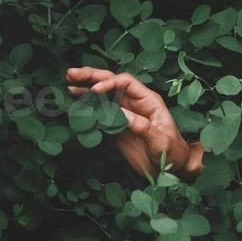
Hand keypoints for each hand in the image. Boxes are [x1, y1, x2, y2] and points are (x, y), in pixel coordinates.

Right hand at [65, 66, 203, 180]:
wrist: (172, 167)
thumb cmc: (172, 151)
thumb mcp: (160, 140)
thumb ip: (142, 126)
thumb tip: (122, 114)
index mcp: (148, 100)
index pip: (126, 82)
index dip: (109, 83)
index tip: (94, 90)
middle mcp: (135, 102)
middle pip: (111, 82)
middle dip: (92, 76)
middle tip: (71, 73)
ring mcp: (124, 113)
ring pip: (103, 95)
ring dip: (86, 87)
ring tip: (68, 82)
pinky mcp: (116, 126)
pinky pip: (100, 112)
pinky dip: (87, 105)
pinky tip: (74, 100)